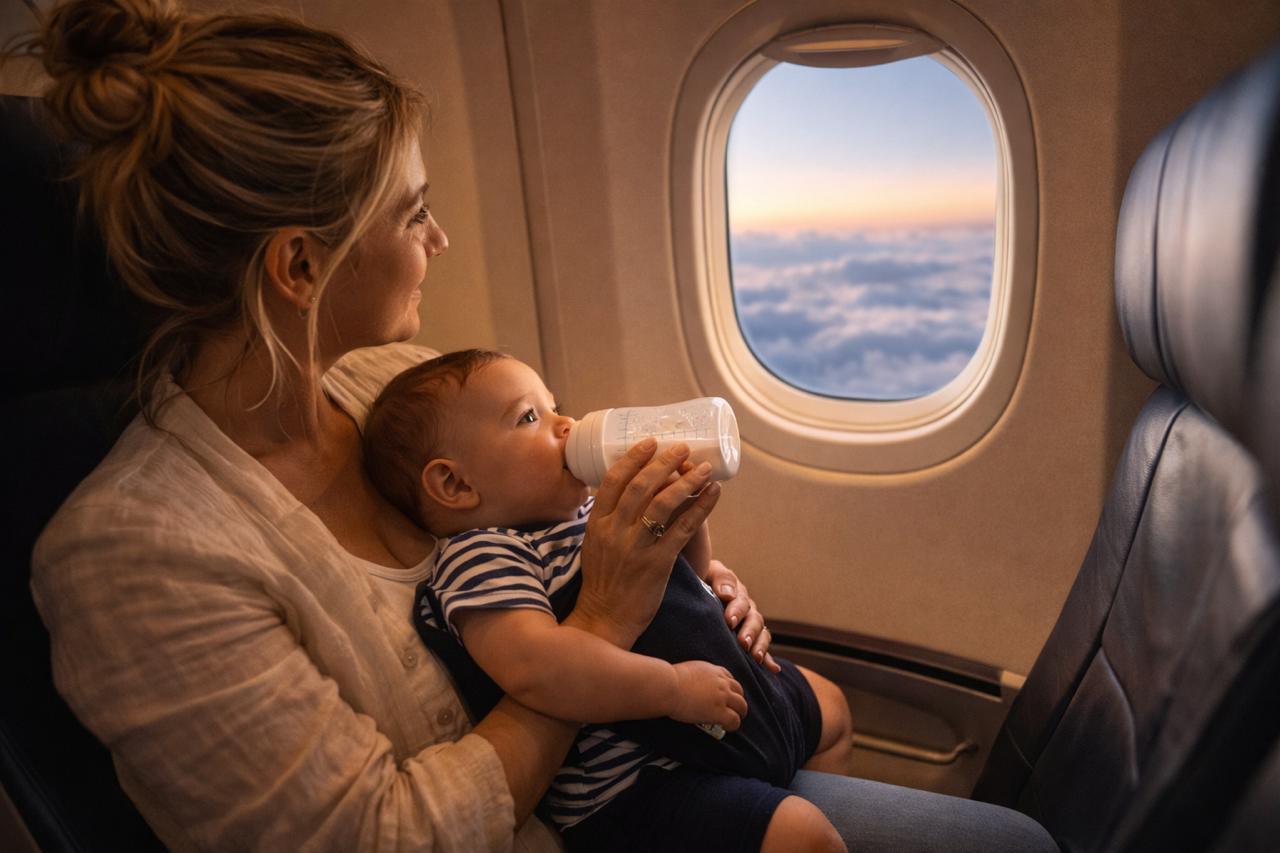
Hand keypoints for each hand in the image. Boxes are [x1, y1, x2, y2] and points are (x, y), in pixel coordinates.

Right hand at [573, 439, 721, 646]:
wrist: (605, 619)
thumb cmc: (602, 581)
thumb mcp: (594, 544)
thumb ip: (607, 519)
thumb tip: (625, 491)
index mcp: (596, 524)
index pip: (613, 481)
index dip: (633, 458)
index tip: (650, 442)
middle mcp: (614, 532)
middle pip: (640, 487)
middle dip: (664, 462)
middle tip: (682, 447)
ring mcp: (636, 548)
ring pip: (664, 504)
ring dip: (687, 481)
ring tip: (705, 467)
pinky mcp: (658, 564)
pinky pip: (683, 529)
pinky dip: (701, 507)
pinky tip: (713, 493)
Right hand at [669, 660, 745, 730]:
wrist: (668, 686)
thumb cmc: (669, 680)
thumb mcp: (687, 670)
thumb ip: (694, 676)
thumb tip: (689, 684)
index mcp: (713, 671)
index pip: (729, 678)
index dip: (729, 688)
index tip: (724, 695)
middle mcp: (721, 682)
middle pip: (739, 691)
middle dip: (737, 700)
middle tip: (732, 708)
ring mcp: (722, 697)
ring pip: (741, 706)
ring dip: (738, 713)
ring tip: (732, 720)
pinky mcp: (719, 712)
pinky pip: (735, 720)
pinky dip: (732, 725)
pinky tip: (725, 727)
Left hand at [706, 560, 780, 671]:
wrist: (691, 591)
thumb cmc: (698, 578)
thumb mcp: (708, 571)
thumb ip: (720, 578)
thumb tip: (729, 595)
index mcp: (735, 591)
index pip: (740, 600)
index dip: (737, 611)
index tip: (729, 621)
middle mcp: (745, 607)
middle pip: (753, 619)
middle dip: (749, 631)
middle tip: (743, 642)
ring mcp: (748, 623)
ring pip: (760, 633)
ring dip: (759, 645)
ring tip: (756, 657)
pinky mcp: (748, 638)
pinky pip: (761, 648)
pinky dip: (768, 659)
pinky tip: (773, 669)